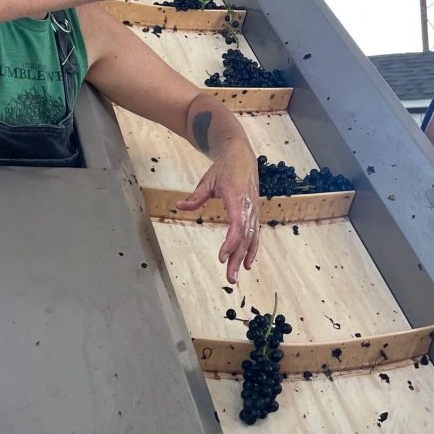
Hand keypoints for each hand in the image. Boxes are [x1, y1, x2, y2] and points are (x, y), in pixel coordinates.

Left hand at [176, 142, 259, 283]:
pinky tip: (247, 263)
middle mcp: (248, 206)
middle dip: (237, 257)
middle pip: (245, 237)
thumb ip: (195, 196)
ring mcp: (253, 210)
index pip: (237, 225)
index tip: (221, 257)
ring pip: (251, 238)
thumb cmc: (225, 168)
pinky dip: (252, 248)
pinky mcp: (254, 212)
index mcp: (237, 197)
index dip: (231, 243)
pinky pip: (255, 233)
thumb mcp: (207, 180)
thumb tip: (178, 205)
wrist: (242, 156)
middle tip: (229, 277)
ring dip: (243, 257)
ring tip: (235, 275)